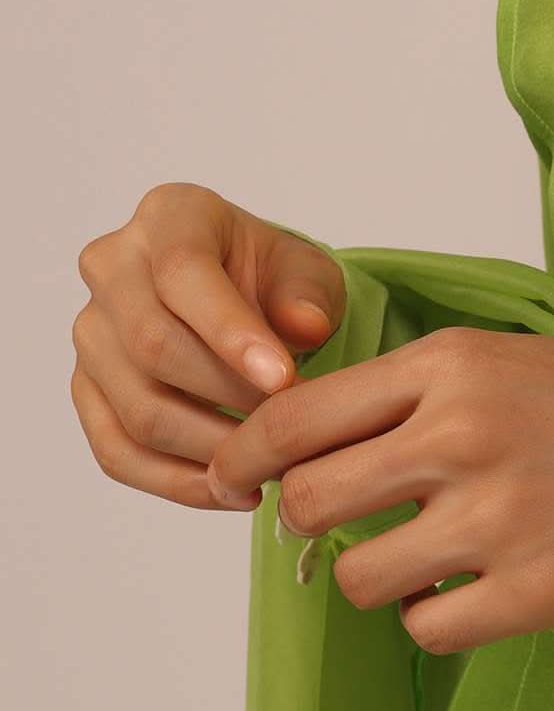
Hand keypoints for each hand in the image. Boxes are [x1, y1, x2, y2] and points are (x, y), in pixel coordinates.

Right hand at [71, 182, 344, 509]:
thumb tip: (305, 327)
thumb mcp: (308, 270)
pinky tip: (230, 492)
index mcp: (169, 217)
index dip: (231, 333)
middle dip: (228, 397)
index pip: (183, 274)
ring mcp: (91, 332)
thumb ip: (308, 292)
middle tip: (288, 428)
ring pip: (136, 407)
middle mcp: (112, 268)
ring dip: (209, 448)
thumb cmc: (273, 279)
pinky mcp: (88, 389)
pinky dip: (175, 482)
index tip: (284, 381)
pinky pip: (115, 450)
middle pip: (151, 345)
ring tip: (269, 466)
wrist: (246, 298)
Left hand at [204, 325, 553, 652]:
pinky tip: (475, 592)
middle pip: (311, 501)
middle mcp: (462, 436)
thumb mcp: (505, 361)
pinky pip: (426, 629)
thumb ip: (410, 390)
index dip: (245, 456)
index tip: (233, 479)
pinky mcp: (531, 590)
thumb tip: (302, 436)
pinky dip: (437, 620)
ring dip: (380, 578)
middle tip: (349, 525)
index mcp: (450, 367)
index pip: (297, 416)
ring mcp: (497, 518)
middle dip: (313, 523)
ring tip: (430, 560)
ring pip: (360, 578)